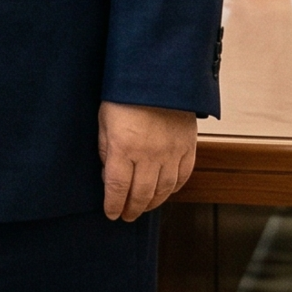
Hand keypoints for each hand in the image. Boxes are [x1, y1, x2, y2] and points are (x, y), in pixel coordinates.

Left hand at [98, 103, 195, 221]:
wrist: (157, 74)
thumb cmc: (124, 95)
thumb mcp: (104, 121)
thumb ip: (105, 150)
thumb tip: (108, 175)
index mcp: (123, 147)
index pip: (118, 188)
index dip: (113, 205)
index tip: (111, 214)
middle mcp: (149, 154)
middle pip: (141, 194)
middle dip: (132, 209)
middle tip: (126, 216)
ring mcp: (171, 152)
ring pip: (163, 190)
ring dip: (153, 203)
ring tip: (144, 207)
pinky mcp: (187, 146)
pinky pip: (183, 176)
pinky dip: (174, 188)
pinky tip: (165, 191)